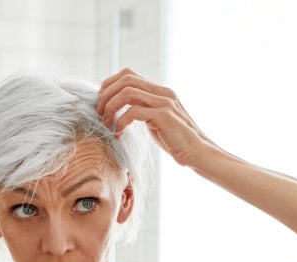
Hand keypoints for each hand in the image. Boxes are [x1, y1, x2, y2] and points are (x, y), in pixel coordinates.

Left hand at [97, 68, 213, 165]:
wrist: (197, 152)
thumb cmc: (175, 141)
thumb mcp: (156, 120)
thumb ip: (143, 109)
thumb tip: (121, 108)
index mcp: (160, 90)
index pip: (128, 74)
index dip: (109, 85)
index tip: (101, 103)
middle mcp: (162, 92)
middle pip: (125, 78)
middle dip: (106, 94)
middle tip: (99, 113)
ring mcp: (163, 102)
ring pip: (127, 92)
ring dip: (110, 107)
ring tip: (106, 123)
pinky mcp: (163, 116)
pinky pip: (133, 111)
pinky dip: (120, 122)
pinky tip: (118, 134)